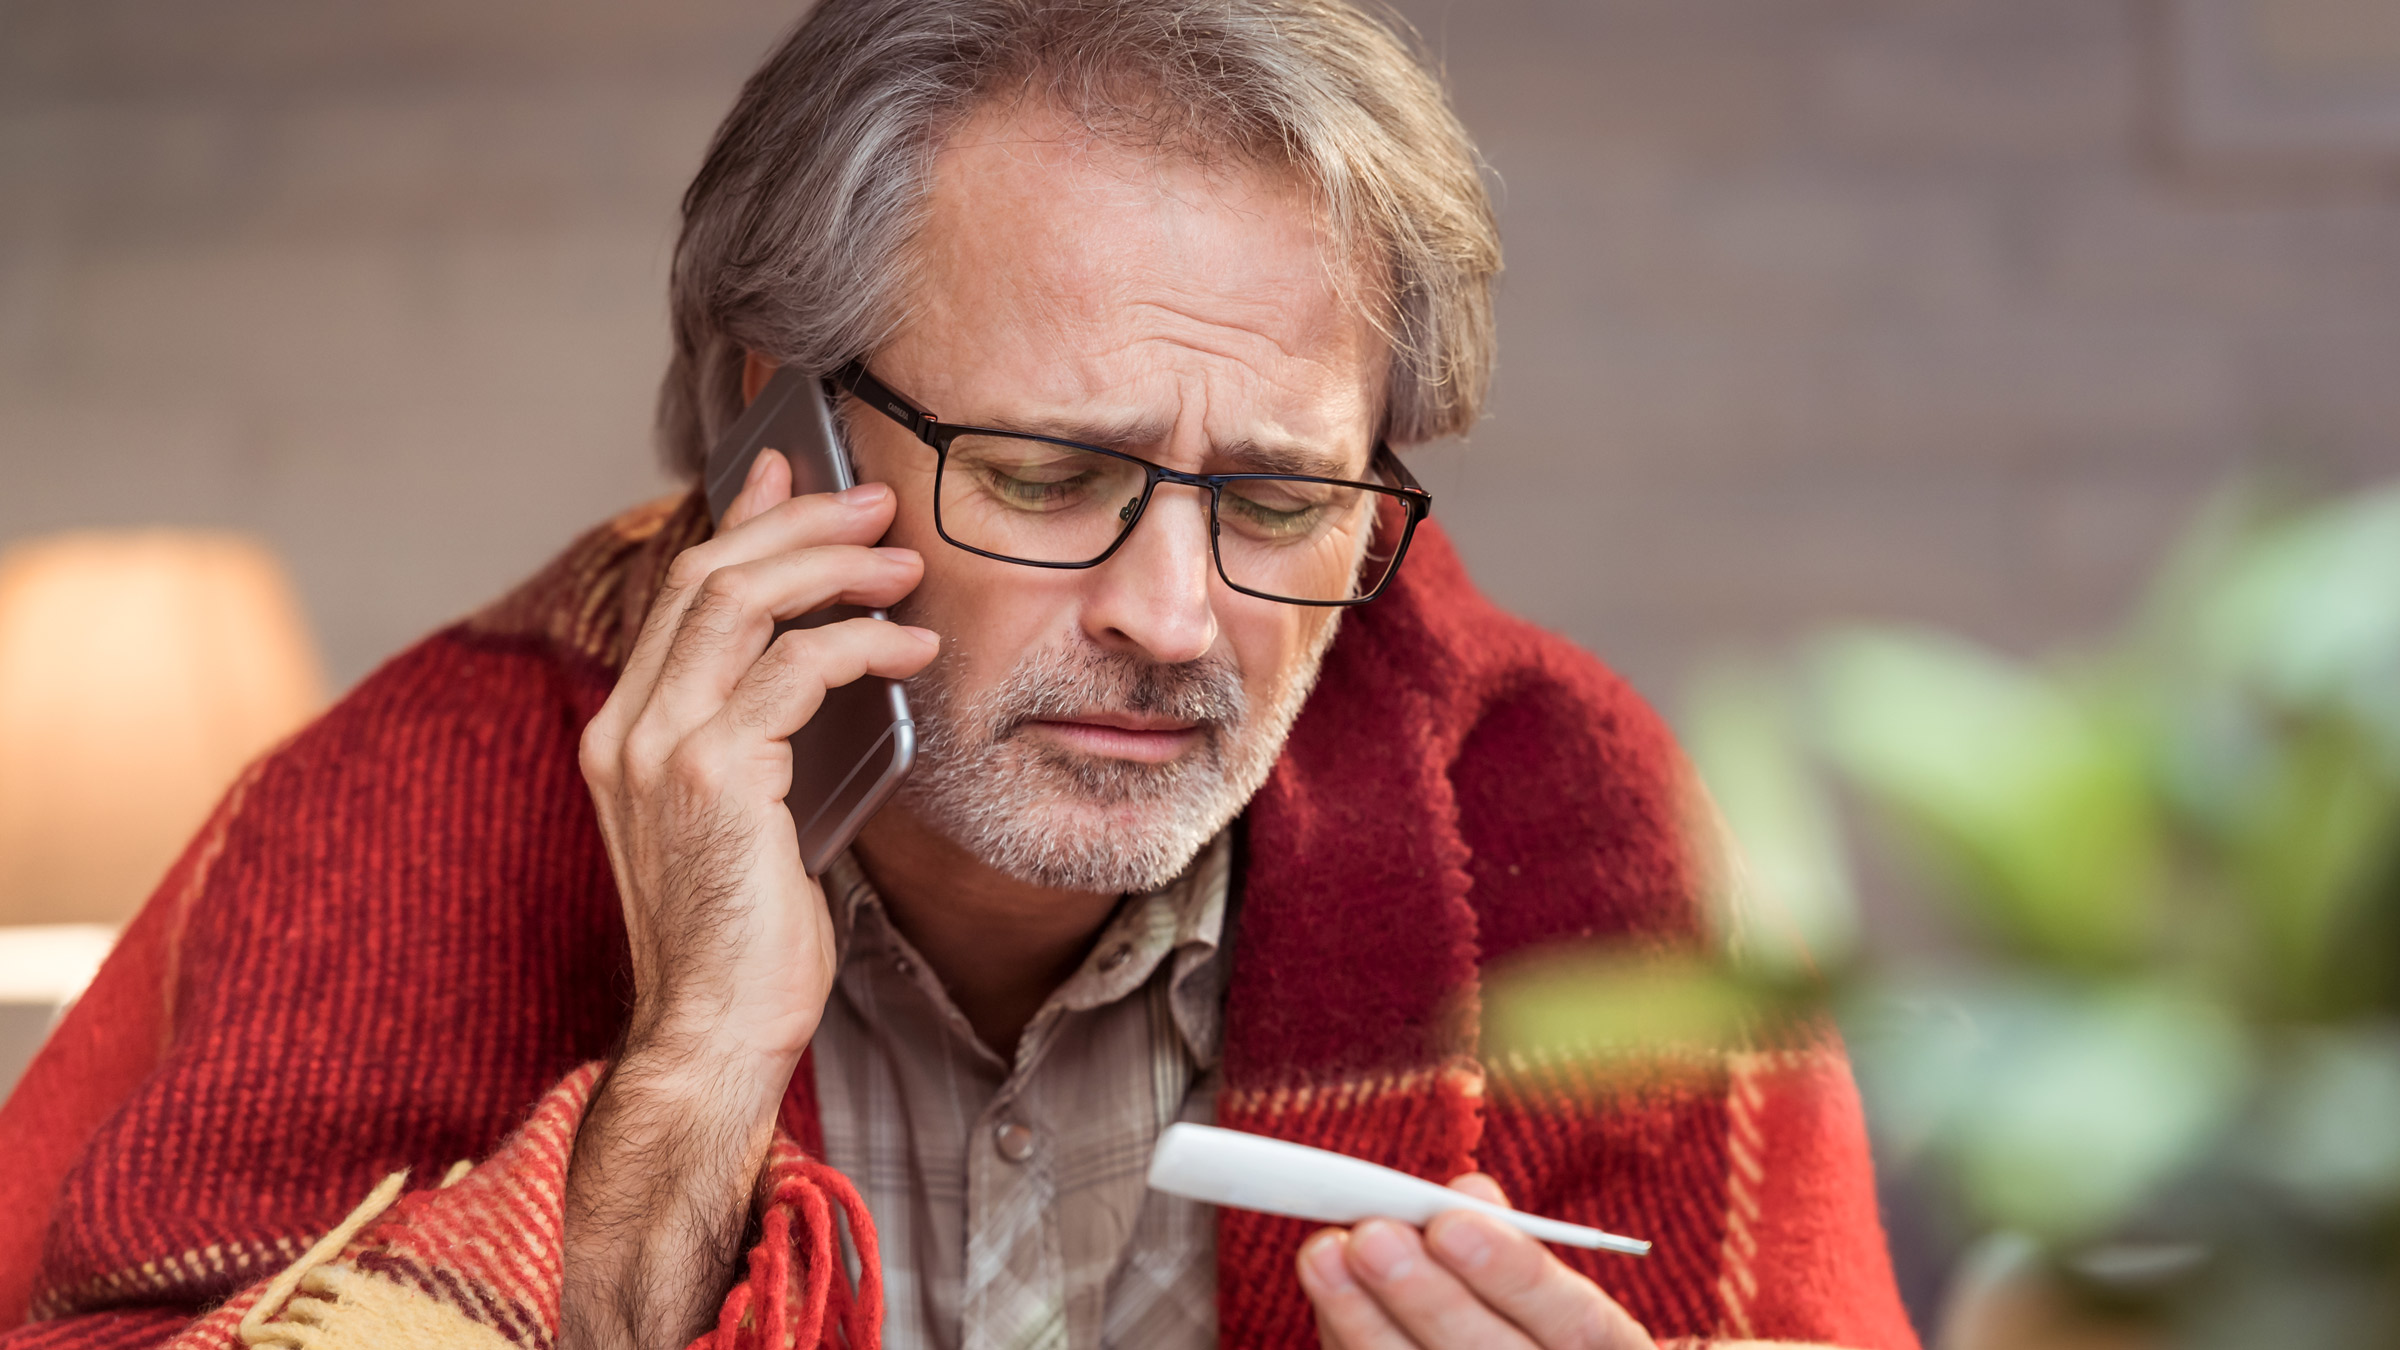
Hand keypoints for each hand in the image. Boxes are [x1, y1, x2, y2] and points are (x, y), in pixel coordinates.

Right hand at [578, 449, 935, 1076]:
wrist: (712, 1035)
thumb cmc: (745, 938)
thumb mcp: (752, 815)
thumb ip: (765, 733)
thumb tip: (819, 655)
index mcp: (625, 731)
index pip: (683, 592)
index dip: (741, 521)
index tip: (792, 473)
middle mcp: (626, 728)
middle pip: (710, 575)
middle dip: (799, 522)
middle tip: (875, 505)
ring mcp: (658, 748)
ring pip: (743, 602)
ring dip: (833, 568)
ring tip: (902, 565)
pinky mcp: (711, 776)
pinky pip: (795, 670)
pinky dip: (860, 645)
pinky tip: (910, 651)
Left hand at [1298, 1174, 1656, 1349]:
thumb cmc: (1543, 1332)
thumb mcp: (1554, 1294)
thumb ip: (1511, 1246)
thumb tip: (1469, 1191)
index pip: (1577, 1323)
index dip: (1514, 1272)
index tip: (1450, 1222)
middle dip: (1426, 1296)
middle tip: (1369, 1236)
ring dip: (1366, 1324)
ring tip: (1323, 1254)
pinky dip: (1350, 1346)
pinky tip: (1326, 1300)